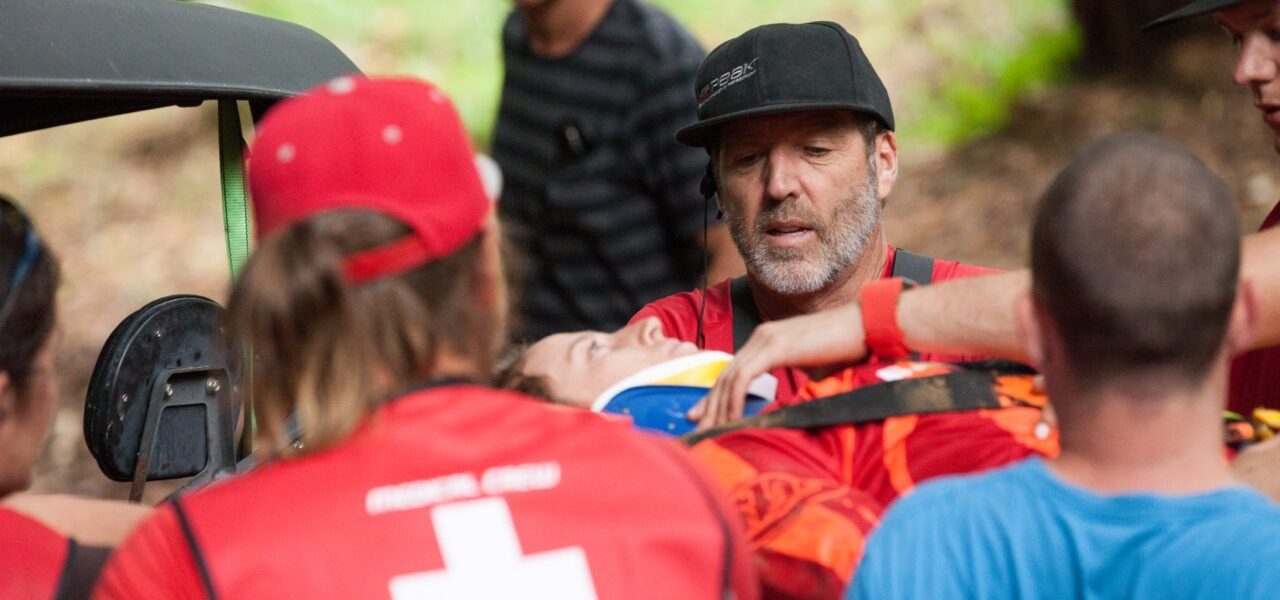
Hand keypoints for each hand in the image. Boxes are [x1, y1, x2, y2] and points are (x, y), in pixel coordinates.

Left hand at [689, 302, 868, 429]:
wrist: (866, 325)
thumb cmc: (847, 349)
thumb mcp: (814, 372)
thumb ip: (797, 386)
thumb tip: (792, 411)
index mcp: (767, 340)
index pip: (732, 372)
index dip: (715, 396)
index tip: (702, 417)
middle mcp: (760, 337)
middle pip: (725, 376)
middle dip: (710, 407)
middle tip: (696, 431)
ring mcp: (765, 340)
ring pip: (730, 378)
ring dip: (718, 408)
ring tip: (710, 433)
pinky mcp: (774, 347)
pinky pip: (744, 378)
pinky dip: (735, 401)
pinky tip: (732, 420)